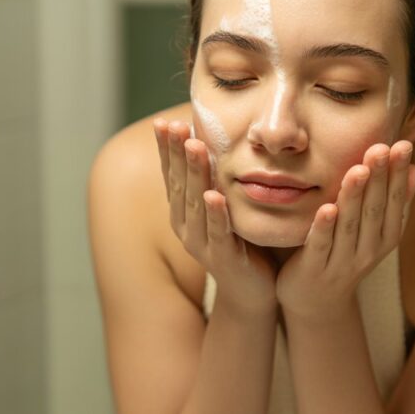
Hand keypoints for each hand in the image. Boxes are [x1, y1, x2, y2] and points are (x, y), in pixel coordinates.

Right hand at [153, 119, 277, 315]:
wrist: (251, 292)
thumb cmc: (239, 243)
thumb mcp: (223, 207)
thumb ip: (214, 180)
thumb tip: (210, 141)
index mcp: (183, 212)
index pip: (172, 175)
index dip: (167, 149)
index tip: (163, 122)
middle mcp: (185, 226)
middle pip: (179, 184)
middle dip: (177, 153)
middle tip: (174, 124)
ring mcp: (201, 243)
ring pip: (195, 203)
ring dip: (195, 174)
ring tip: (195, 147)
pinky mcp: (223, 258)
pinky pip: (218, 232)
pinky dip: (215, 213)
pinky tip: (213, 195)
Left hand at [276, 141, 414, 320]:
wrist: (316, 304)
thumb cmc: (345, 255)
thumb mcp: (375, 231)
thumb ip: (393, 202)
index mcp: (385, 238)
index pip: (394, 202)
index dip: (398, 174)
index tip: (402, 145)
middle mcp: (368, 251)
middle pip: (375, 211)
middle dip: (379, 179)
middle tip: (381, 148)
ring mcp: (342, 262)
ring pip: (350, 226)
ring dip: (354, 198)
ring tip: (358, 170)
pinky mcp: (314, 270)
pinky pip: (321, 246)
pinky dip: (324, 228)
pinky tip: (327, 208)